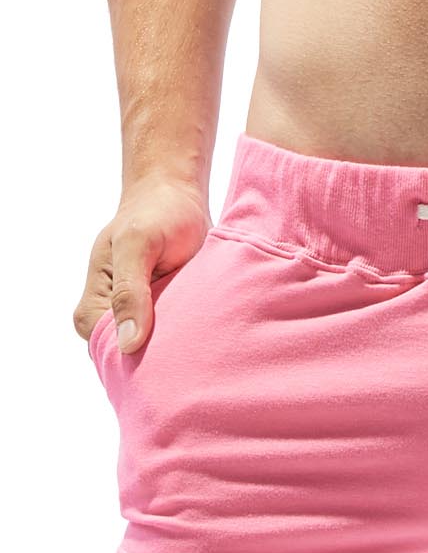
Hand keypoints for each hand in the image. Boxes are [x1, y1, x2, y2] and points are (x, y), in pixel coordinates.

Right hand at [73, 174, 212, 354]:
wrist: (178, 194)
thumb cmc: (153, 214)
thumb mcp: (138, 244)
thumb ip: (129, 291)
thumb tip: (127, 344)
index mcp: (94, 305)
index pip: (107, 350)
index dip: (135, 359)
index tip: (169, 357)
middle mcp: (114, 316)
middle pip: (132, 356)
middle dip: (159, 358)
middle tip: (194, 351)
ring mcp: (142, 316)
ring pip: (156, 349)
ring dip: (178, 346)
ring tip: (203, 338)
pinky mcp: (168, 312)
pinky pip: (177, 336)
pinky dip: (192, 333)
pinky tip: (209, 330)